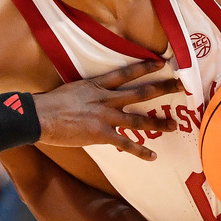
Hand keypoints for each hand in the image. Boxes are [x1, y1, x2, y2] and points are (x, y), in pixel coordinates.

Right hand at [34, 60, 179, 160]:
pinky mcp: (101, 135)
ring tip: (175, 125)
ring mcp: (105, 117)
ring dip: (159, 122)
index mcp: (97, 85)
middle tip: (181, 86)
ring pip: (139, 119)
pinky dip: (140, 151)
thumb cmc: (50, 103)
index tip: (162, 63)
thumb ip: (87, 91)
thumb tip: (92, 93)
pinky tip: (153, 157)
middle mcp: (105, 99)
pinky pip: (126, 144)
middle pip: (141, 92)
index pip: (126, 73)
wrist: (39, 116)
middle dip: (163, 89)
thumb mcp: (72, 89)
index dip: (145, 67)